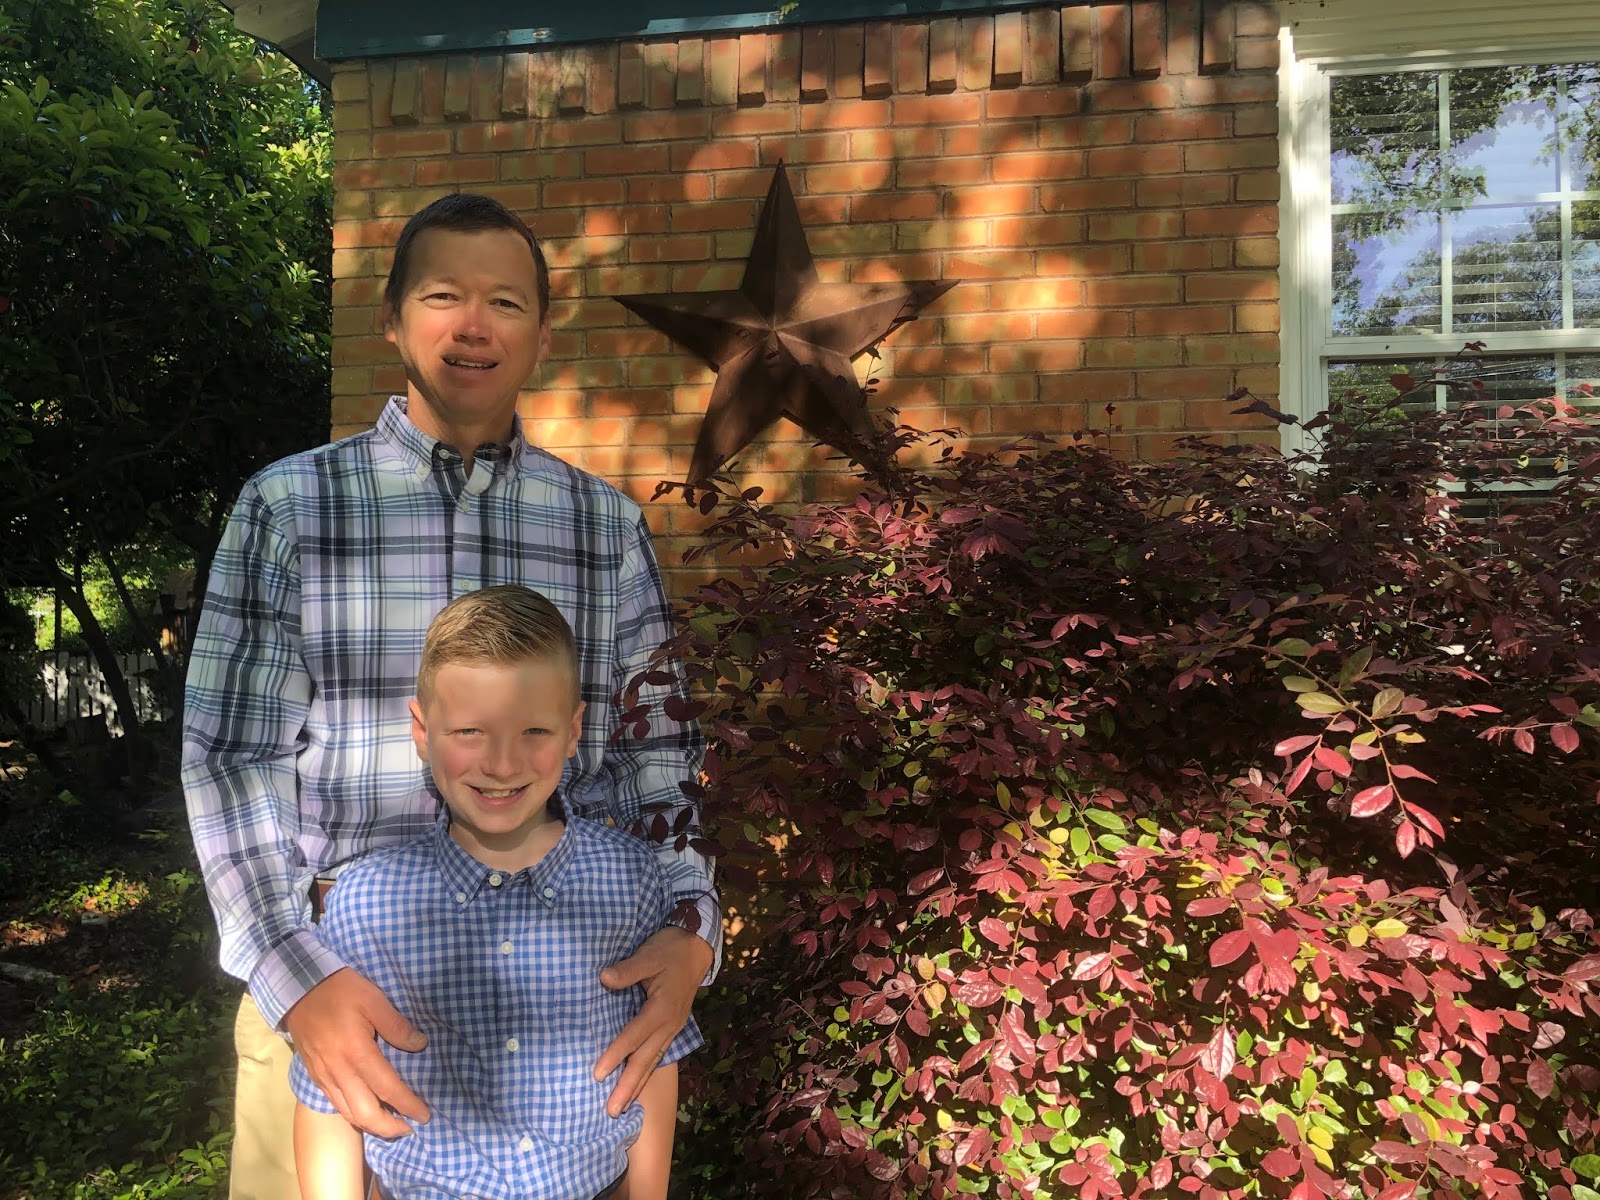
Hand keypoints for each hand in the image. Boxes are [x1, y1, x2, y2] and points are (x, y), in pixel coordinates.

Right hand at [282, 968, 429, 1137]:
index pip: (388, 1088)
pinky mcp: (315, 1076)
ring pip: (348, 1113)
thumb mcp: (374, 999)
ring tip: (391, 1125)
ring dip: (371, 1125)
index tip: (425, 1115)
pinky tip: (365, 1111)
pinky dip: (353, 1114)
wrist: (297, 988)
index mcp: (357, 1053)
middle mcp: (339, 1072)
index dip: (408, 1105)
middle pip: (365, 1113)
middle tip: (409, 1128)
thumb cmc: (340, 990)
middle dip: (389, 1127)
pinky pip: (336, 1104)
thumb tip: (419, 1045)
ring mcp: (324, 1076)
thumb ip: (397, 1025)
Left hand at [594, 925, 711, 1117]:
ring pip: (653, 1061)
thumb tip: (604, 979)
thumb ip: (628, 969)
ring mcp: (673, 1027)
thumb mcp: (649, 954)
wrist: (696, 948)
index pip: (633, 1035)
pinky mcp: (672, 1027)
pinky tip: (637, 1084)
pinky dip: (647, 1073)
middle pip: (645, 1059)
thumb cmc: (670, 949)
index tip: (598, 1074)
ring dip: (637, 1085)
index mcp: (662, 1007)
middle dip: (628, 1086)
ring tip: (622, 1108)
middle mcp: (669, 1024)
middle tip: (612, 1112)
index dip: (615, 1054)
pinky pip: (658, 1055)